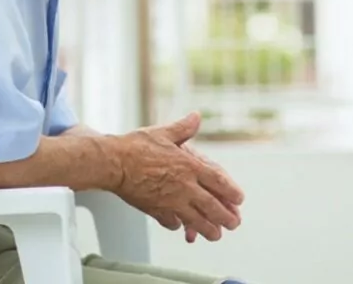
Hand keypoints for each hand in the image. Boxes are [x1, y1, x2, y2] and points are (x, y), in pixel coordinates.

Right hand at [105, 112, 244, 241]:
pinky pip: (171, 222)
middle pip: (212, 207)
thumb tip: (196, 116)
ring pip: (196, 221)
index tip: (240, 199)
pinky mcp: (155, 210)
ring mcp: (171, 201)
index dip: (232, 192)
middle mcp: (184, 186)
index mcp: (190, 166)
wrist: (113, 163)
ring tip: (215, 235)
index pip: (219, 182)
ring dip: (208, 229)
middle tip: (234, 224)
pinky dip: (177, 225)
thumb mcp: (164, 132)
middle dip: (226, 217)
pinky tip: (179, 225)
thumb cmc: (136, 146)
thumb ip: (184, 128)